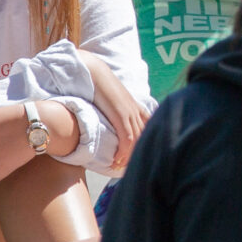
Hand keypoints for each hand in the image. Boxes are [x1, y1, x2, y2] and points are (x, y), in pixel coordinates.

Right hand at [79, 52, 151, 171]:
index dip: (143, 148)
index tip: (136, 162)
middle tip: (128, 171)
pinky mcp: (121, 114)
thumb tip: (110, 125)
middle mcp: (137, 111)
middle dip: (138, 156)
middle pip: (146, 139)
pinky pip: (127, 137)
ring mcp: (131, 112)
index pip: (148, 132)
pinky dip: (124, 151)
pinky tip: (117, 160)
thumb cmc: (98, 86)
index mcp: (137, 108)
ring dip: (130, 157)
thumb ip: (115, 113)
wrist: (93, 71)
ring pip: (138, 140)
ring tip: (120, 169)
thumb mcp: (112, 103)